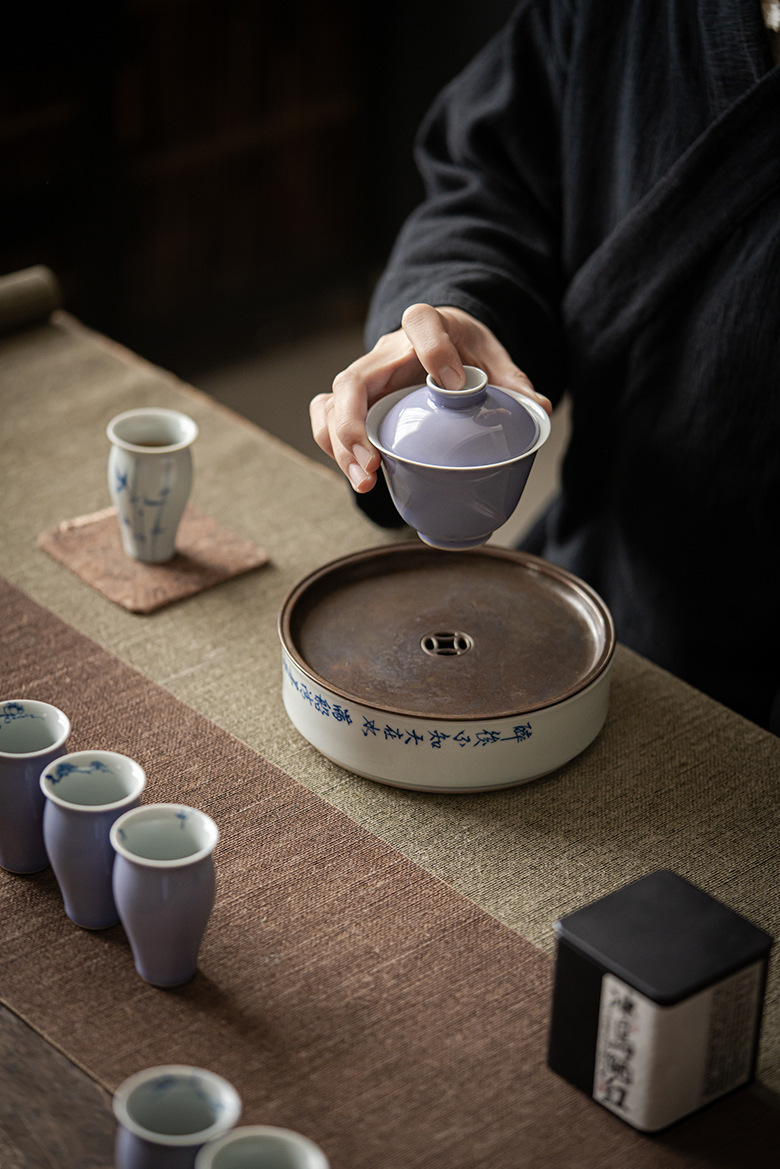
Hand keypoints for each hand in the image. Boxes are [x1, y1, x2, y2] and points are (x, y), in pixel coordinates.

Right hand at [310, 303, 551, 491]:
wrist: (440, 345)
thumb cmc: (465, 351)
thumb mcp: (492, 357)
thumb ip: (512, 382)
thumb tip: (538, 410)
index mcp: (426, 327)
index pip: (421, 322)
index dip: (432, 348)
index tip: (451, 385)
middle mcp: (386, 352)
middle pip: (354, 379)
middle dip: (355, 425)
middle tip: (372, 464)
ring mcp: (365, 378)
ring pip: (332, 403)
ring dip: (339, 444)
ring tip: (364, 479)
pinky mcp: (354, 402)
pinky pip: (326, 417)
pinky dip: (333, 445)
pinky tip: (357, 473)